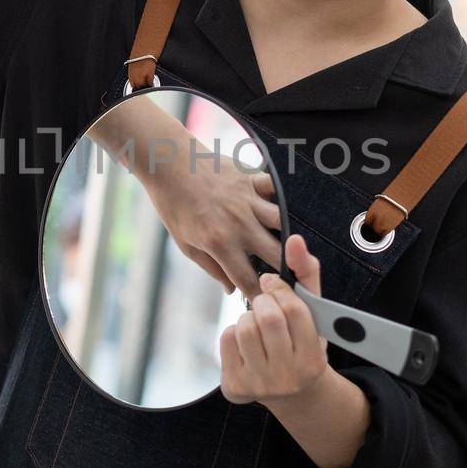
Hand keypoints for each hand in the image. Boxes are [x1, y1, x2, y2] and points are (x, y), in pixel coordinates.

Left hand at [148, 160, 281, 297]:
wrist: (169, 165)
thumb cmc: (174, 206)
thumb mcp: (186, 244)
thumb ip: (212, 269)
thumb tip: (231, 289)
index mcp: (220, 244)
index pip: (248, 279)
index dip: (261, 295)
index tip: (269, 302)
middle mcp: (239, 224)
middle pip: (276, 254)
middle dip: (286, 269)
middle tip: (292, 278)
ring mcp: (248, 200)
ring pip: (283, 222)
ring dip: (290, 235)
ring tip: (296, 246)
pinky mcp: (251, 179)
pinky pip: (277, 188)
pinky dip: (284, 196)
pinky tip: (292, 206)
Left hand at [220, 235, 326, 404]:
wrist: (291, 393)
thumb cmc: (302, 342)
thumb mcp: (313, 314)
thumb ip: (306, 275)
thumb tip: (295, 240)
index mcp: (313, 359)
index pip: (295, 310)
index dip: (280, 290)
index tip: (272, 284)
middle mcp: (288, 377)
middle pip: (267, 318)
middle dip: (263, 302)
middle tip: (264, 303)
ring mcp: (260, 385)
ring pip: (245, 327)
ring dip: (248, 316)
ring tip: (257, 322)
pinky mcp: (236, 386)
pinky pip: (227, 339)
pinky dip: (234, 331)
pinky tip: (246, 341)